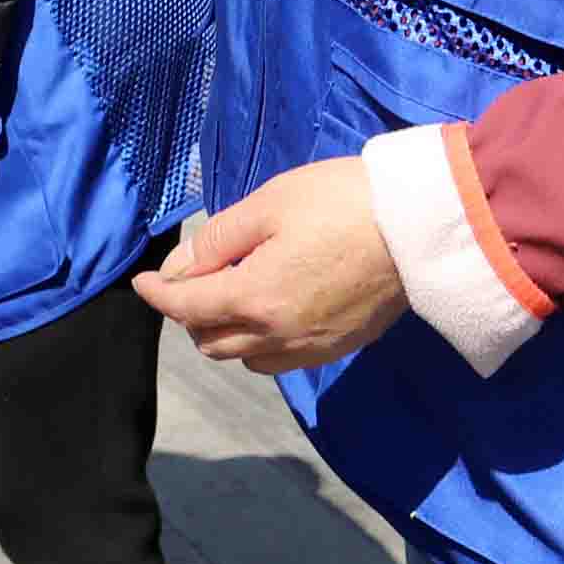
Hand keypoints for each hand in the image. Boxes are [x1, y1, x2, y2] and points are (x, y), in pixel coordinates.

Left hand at [133, 159, 407, 375]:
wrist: (420, 227)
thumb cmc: (342, 202)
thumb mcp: (269, 204)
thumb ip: (218, 240)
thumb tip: (181, 267)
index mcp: (255, 298)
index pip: (187, 307)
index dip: (158, 294)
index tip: (143, 281)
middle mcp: (278, 336)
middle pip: (211, 342)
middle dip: (190, 314)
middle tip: (193, 279)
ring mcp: (312, 347)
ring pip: (246, 358)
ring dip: (226, 333)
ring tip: (233, 295)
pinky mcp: (340, 347)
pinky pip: (281, 360)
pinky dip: (262, 343)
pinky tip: (271, 312)